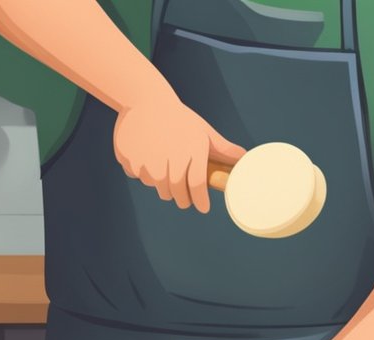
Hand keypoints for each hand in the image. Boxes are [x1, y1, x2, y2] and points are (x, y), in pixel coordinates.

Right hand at [114, 93, 244, 213]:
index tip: (203, 208)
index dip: (200, 200)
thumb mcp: (201, 130)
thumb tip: (244, 158)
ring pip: (156, 186)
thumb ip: (221, 149)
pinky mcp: (129, 159)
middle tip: (183, 199)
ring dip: (161, 184)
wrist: (143, 98)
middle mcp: (169, 157)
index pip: (197, 185)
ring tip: (163, 169)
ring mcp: (147, 159)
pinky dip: (142, 171)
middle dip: (182, 199)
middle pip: (176, 192)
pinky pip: (137, 175)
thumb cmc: (177, 117)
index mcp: (191, 149)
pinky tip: (145, 155)